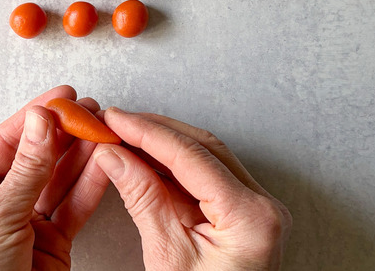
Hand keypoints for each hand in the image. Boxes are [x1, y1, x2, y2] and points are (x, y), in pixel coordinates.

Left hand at [0, 85, 110, 269]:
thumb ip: (25, 170)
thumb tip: (40, 121)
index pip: (6, 141)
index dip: (35, 116)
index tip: (62, 97)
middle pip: (37, 156)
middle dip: (64, 132)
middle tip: (90, 110)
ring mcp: (28, 222)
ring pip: (60, 180)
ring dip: (83, 155)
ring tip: (104, 129)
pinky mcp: (53, 243)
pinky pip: (75, 207)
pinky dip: (92, 186)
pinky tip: (106, 164)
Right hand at [94, 108, 291, 270]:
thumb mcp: (167, 255)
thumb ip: (142, 197)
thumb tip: (113, 155)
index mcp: (251, 217)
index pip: (192, 156)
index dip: (147, 132)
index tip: (114, 119)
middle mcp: (261, 205)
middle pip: (202, 147)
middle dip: (153, 130)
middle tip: (113, 122)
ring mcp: (253, 208)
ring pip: (203, 157)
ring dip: (159, 145)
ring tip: (120, 137)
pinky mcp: (239, 213)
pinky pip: (203, 177)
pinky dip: (169, 166)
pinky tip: (141, 159)